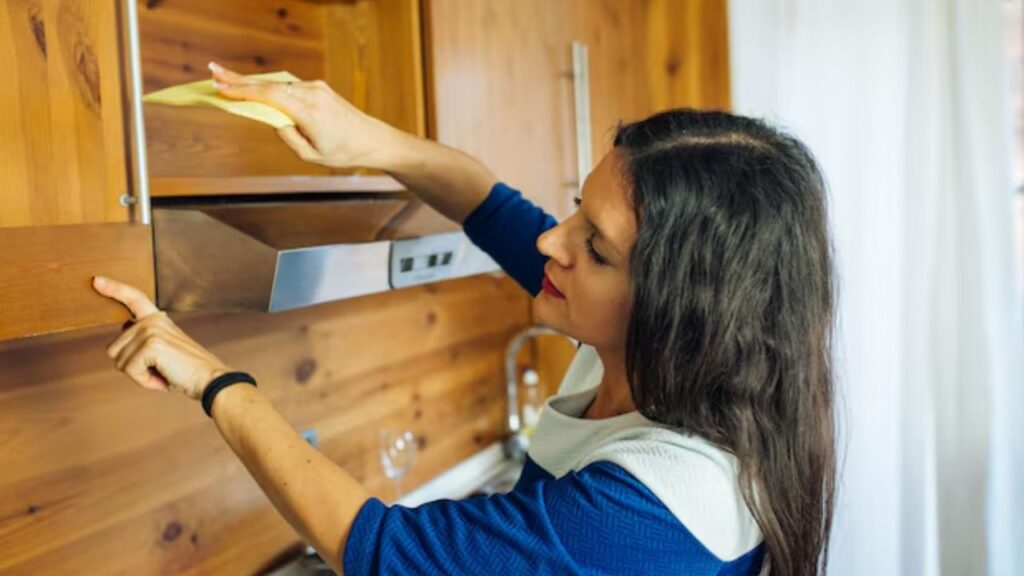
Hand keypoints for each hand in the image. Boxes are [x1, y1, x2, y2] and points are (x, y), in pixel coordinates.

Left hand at [92, 276, 231, 399]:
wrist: (210, 378)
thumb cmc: (187, 370)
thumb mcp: (163, 350)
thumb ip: (142, 342)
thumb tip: (116, 348)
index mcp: (157, 318)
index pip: (133, 298)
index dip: (114, 289)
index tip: (97, 281)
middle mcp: (152, 320)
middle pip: (114, 349)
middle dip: (133, 367)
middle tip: (160, 369)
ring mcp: (150, 330)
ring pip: (120, 362)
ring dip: (140, 375)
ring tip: (163, 372)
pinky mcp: (150, 344)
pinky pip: (131, 370)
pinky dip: (144, 381)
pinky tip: (163, 378)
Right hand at [208, 61, 398, 169]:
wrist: (373, 140)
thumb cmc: (344, 152)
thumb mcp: (311, 155)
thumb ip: (287, 138)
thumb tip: (272, 120)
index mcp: (309, 111)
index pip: (269, 96)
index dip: (243, 91)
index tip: (221, 88)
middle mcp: (312, 94)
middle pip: (269, 84)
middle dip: (239, 79)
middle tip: (212, 72)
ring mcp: (316, 88)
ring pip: (277, 83)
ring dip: (251, 81)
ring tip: (224, 78)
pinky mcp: (319, 88)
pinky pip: (287, 85)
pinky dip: (268, 85)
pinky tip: (251, 85)